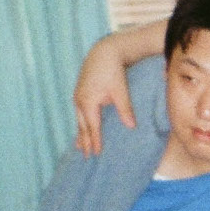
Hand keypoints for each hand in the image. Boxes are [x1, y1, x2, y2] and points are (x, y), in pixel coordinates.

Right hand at [73, 35, 134, 155]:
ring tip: (80, 148)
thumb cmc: (112, 70)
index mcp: (88, 102)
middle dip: (84, 142)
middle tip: (86, 157)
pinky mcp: (80, 93)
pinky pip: (80, 114)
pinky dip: (81, 124)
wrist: (103, 52)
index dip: (95, 141)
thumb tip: (131, 126)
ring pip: (79, 120)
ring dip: (80, 134)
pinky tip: (82, 129)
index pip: (92, 127)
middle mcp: (79, 101)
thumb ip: (125, 109)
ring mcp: (78, 97)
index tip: (97, 154)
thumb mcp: (120, 90)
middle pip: (82, 126)